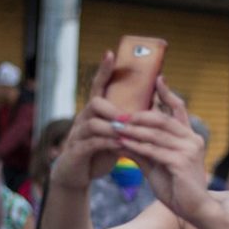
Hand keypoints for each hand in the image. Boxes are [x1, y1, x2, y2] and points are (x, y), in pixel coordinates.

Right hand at [50, 51, 127, 189]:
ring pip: (92, 123)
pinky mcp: (76, 151)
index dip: (104, 70)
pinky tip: (120, 146)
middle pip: (94, 103)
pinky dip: (107, 144)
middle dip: (113, 109)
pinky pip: (90, 143)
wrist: (76, 175)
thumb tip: (152, 106)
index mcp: (94, 113)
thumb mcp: (115, 135)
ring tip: (127, 134)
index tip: (111, 53)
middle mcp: (83, 119)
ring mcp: (77, 135)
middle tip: (129, 119)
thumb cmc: (98, 152)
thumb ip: (127, 123)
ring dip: (112, 128)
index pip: (97, 86)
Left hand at [114, 78, 212, 222]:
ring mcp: (189, 150)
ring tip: (115, 126)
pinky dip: (137, 146)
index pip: (179, 109)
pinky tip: (122, 143)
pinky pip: (155, 150)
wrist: (195, 210)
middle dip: (138, 115)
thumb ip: (144, 149)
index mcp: (190, 137)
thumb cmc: (177, 188)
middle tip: (118, 113)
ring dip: (133, 130)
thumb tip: (122, 136)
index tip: (158, 78)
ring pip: (156, 133)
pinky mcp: (181, 163)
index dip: (168, 93)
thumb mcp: (157, 164)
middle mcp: (192, 140)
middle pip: (162, 119)